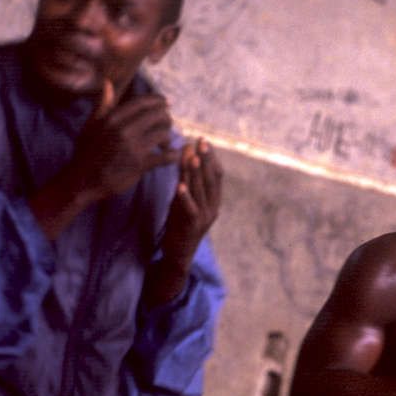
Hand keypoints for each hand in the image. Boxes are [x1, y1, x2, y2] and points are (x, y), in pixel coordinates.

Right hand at [71, 79, 177, 201]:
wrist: (83, 182)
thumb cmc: (86, 153)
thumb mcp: (90, 126)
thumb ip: (102, 105)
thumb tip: (107, 83)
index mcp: (112, 118)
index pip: (142, 102)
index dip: (158, 100)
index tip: (166, 103)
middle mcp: (123, 130)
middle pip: (157, 115)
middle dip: (166, 119)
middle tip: (166, 126)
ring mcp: (132, 147)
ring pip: (163, 133)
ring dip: (169, 138)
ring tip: (165, 144)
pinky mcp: (140, 165)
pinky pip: (166, 156)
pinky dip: (173, 155)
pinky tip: (172, 155)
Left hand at [160, 137, 222, 266]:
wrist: (178, 254)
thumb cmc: (180, 225)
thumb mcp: (184, 200)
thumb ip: (187, 181)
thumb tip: (186, 156)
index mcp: (214, 201)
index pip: (217, 175)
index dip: (211, 158)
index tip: (204, 141)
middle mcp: (213, 208)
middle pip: (211, 180)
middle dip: (206, 159)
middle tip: (201, 142)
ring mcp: (204, 217)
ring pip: (201, 191)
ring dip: (196, 172)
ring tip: (192, 156)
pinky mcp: (192, 225)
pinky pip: (189, 208)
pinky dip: (185, 196)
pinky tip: (180, 185)